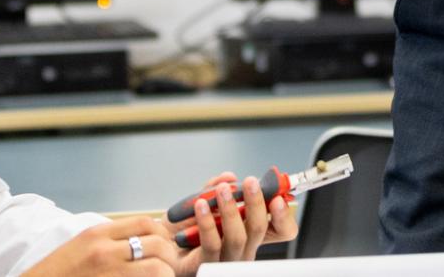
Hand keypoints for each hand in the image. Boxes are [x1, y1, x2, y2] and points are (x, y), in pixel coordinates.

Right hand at [22, 217, 178, 276]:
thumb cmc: (57, 272)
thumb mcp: (81, 245)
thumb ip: (110, 239)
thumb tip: (145, 237)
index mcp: (97, 234)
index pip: (145, 223)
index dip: (162, 233)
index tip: (165, 244)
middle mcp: (104, 251)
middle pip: (157, 244)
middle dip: (169, 256)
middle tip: (169, 265)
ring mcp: (109, 274)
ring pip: (156, 269)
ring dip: (165, 274)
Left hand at [176, 173, 297, 271]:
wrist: (160, 246)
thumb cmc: (185, 228)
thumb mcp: (205, 201)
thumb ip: (217, 188)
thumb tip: (229, 177)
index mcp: (250, 234)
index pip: (280, 230)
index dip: (283, 216)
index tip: (278, 198)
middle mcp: (243, 249)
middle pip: (260, 229)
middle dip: (257, 203)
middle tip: (250, 182)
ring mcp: (226, 261)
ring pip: (238, 237)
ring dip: (231, 209)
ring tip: (222, 190)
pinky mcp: (204, 266)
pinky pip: (211, 244)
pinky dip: (207, 221)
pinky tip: (200, 205)